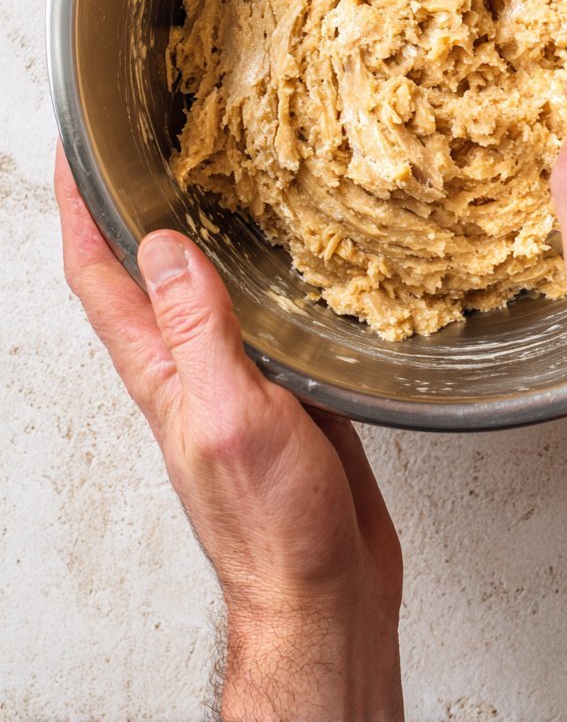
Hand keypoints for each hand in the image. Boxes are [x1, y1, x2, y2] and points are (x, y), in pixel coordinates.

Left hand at [54, 144, 403, 721]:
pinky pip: (265, 314)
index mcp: (161, 371)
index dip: (79, 210)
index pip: (99, 276)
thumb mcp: (229, 417)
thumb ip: (198, 333)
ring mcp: (237, 376)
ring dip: (202, 233)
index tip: (74, 151)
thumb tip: (165, 248)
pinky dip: (266, 273)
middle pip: (144, 272)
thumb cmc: (273, 526)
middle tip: (145, 144)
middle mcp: (189, 366)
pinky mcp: (286, 388)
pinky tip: (291, 251)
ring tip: (216, 177)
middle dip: (132, 207)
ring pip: (208, 287)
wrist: (325, 589)